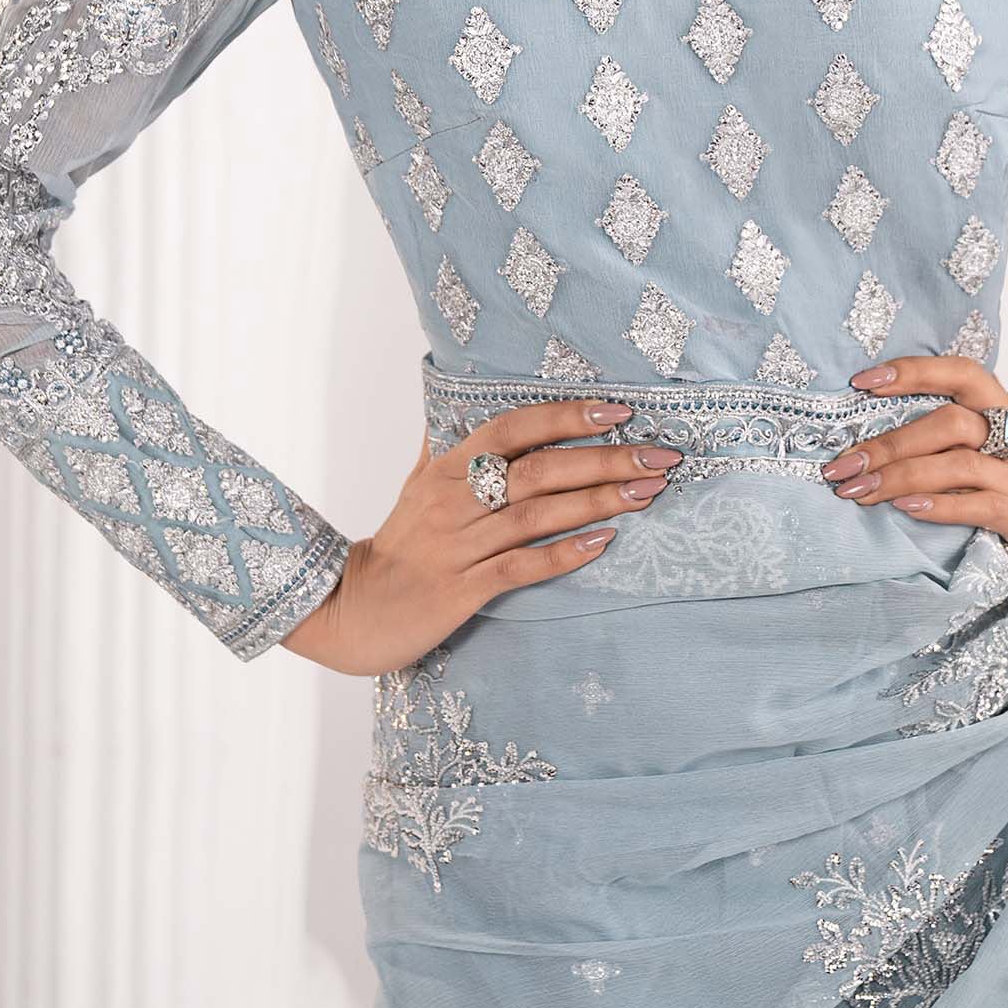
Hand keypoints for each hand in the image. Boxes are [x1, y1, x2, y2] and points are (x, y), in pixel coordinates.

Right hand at [280, 396, 682, 673]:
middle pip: (536, 470)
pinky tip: (603, 544)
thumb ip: (446, 444)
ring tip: (647, 492)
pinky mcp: (462, 591)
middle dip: (603, 459)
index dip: (563, 417)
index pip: (510, 429)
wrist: (350, 611)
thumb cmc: (394, 545)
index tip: (617, 412)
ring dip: (597, 502)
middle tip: (658, 456)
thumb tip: (459, 395)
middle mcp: (453, 503)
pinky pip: (519, 569)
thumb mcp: (415, 486)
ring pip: (535, 516)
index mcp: (445, 470)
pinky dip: (562, 555)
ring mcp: (458, 547)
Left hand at [822, 354, 1007, 606]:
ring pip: (955, 462)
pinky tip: (905, 509)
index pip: (964, 373)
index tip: (862, 380)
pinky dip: (938, 504)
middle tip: (839, 465)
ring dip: (898, 475)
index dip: (913, 370)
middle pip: (947, 421)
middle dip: (887, 441)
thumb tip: (904, 444)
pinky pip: (980, 505)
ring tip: (856, 492)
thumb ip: (975, 446)